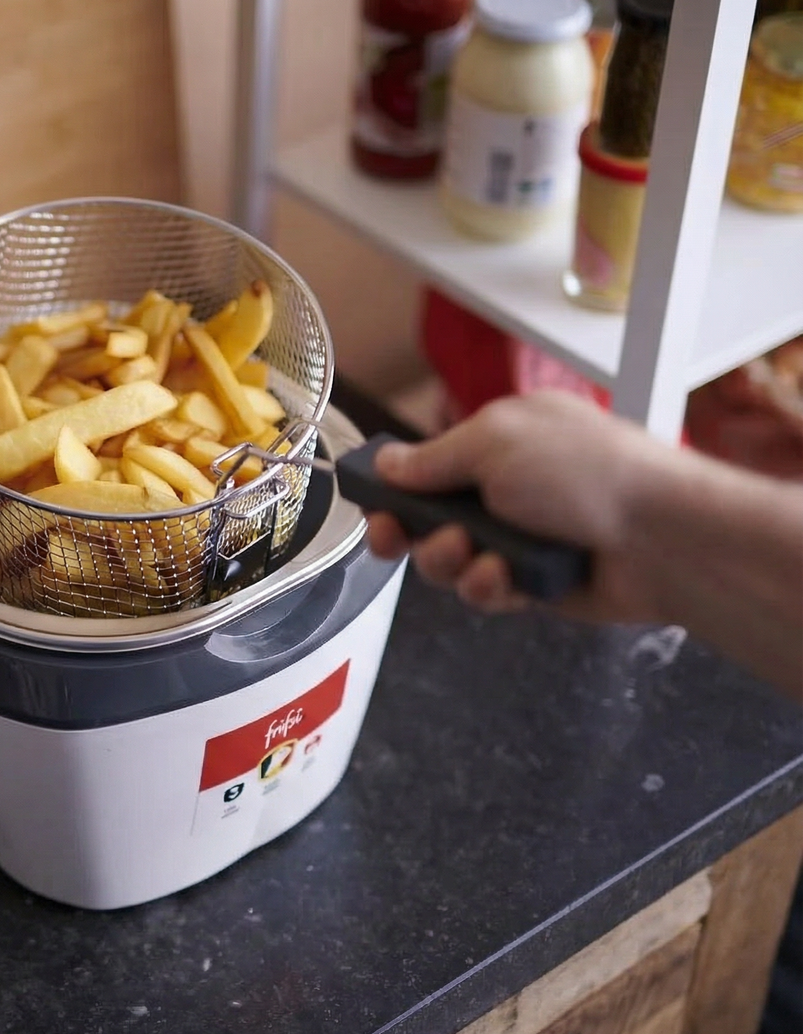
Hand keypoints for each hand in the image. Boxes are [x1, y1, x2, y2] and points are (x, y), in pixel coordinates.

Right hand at [364, 392, 666, 621]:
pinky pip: (483, 592)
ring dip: (447, 560)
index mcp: (498, 441)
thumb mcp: (493, 443)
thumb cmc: (585, 473)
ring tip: (473, 553)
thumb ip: (431, 460)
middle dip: (407, 532)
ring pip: (447, 562)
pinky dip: (487, 587)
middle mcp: (505, 489)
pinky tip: (506, 578)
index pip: (426, 467)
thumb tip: (388, 463)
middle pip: (425, 520)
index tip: (373, 507)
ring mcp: (518, 539)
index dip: (393, 490)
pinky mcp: (532, 585)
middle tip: (398, 538)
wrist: (661, 538)